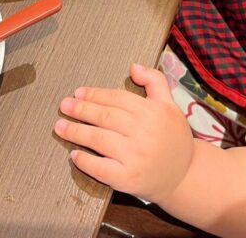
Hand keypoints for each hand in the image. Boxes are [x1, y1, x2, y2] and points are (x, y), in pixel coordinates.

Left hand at [55, 64, 194, 203]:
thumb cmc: (174, 138)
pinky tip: (74, 155)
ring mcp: (135, 157)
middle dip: (80, 110)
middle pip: (105, 117)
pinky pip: (101, 168)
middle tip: (64, 105)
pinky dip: (85, 161)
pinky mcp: (128, 178)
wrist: (185, 176)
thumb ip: (155, 81)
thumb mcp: (170, 105)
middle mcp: (144, 133)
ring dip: (76, 132)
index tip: (78, 93)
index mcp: (153, 112)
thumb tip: (133, 67)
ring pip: (99, 140)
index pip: (117, 99)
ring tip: (60, 126)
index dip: (95, 94)